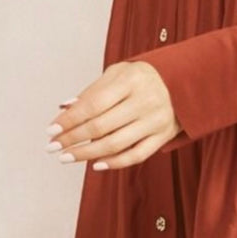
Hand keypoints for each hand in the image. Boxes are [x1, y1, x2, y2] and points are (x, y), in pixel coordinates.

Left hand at [44, 61, 181, 169]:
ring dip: (86, 154)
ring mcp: (155, 121)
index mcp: (131, 80)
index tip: (50, 130)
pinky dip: (114, 163)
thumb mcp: (119, 73)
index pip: (93, 104)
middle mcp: (145, 101)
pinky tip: (95, 164)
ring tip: (66, 157)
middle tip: (53, 147)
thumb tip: (64, 109)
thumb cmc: (144, 77)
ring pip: (115, 145)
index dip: (69, 119)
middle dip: (72, 139)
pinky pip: (136, 155)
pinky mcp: (163, 136)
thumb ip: (92, 91)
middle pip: (101, 127)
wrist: (186, 82)